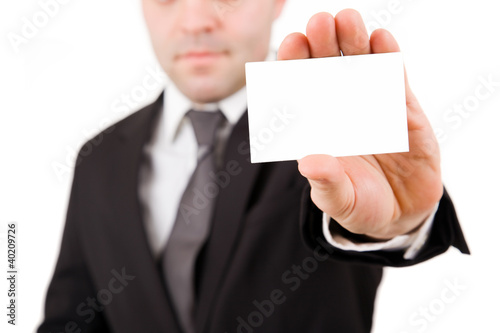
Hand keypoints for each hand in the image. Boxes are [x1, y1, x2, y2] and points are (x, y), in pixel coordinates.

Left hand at [277, 9, 442, 239]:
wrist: (401, 212)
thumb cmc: (361, 205)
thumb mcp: (340, 200)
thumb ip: (326, 183)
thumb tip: (309, 163)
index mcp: (317, 127)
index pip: (300, 89)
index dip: (294, 64)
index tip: (293, 43)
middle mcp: (340, 109)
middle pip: (327, 68)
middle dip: (322, 43)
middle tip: (320, 23)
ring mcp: (371, 104)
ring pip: (359, 64)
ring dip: (353, 41)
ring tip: (348, 20)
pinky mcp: (401, 108)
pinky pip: (393, 77)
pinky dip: (388, 57)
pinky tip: (381, 39)